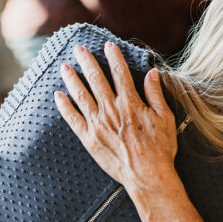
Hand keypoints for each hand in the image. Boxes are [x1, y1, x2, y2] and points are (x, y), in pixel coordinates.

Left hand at [54, 42, 178, 200]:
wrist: (148, 176)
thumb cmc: (160, 148)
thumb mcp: (165, 118)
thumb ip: (155, 94)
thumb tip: (152, 72)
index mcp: (130, 103)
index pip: (120, 72)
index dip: (113, 57)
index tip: (108, 45)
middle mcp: (111, 110)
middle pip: (96, 79)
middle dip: (87, 61)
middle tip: (78, 49)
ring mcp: (98, 124)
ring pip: (81, 95)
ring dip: (72, 79)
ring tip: (64, 66)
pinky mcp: (89, 139)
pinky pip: (73, 119)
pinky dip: (64, 106)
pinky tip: (58, 95)